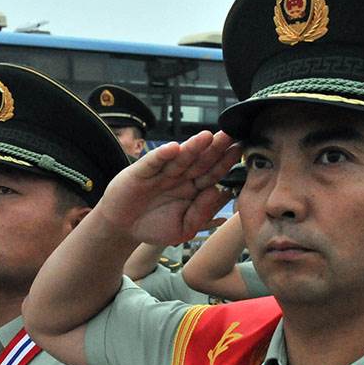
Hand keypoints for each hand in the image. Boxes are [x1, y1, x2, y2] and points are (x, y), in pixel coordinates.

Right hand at [97, 130, 239, 244]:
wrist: (123, 228)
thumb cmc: (154, 226)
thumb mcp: (183, 228)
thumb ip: (202, 213)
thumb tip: (220, 192)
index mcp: (193, 189)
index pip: (213, 174)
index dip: (226, 163)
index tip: (240, 151)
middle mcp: (180, 176)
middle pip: (200, 161)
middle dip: (215, 148)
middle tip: (230, 135)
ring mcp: (161, 172)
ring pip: (180, 158)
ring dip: (192, 147)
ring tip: (207, 137)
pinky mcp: (141, 172)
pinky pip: (153, 162)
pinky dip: (161, 155)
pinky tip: (173, 148)